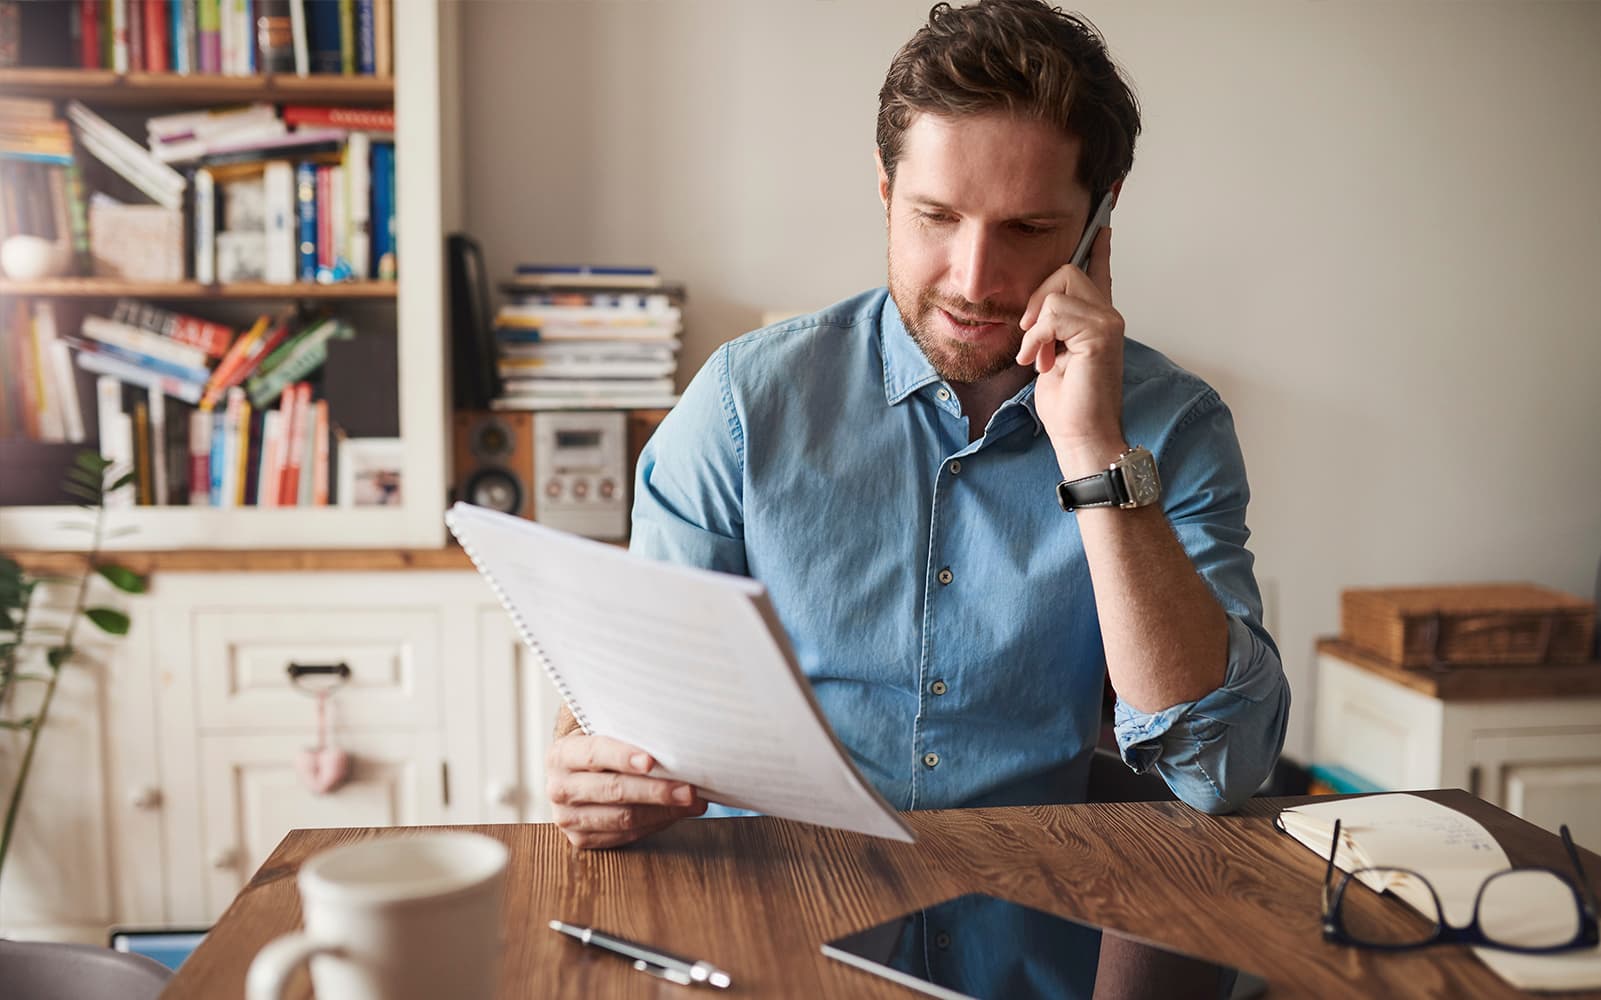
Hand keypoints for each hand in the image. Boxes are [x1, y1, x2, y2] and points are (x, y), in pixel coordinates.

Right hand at [545, 732, 706, 848]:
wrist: (577, 772)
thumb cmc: (601, 745)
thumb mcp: (603, 729)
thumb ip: (626, 730)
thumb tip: (671, 733)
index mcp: (561, 754)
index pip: (594, 753)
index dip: (622, 756)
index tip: (650, 761)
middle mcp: (559, 788)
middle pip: (613, 790)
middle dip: (656, 791)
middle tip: (689, 789)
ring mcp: (568, 818)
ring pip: (623, 818)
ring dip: (663, 812)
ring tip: (693, 803)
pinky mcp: (582, 839)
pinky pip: (625, 835)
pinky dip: (656, 824)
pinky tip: (676, 814)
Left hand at [1014, 227, 1127, 469]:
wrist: (1081, 436)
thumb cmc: (1066, 404)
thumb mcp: (1049, 355)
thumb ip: (1051, 327)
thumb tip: (1037, 308)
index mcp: (1096, 318)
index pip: (1098, 269)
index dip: (1098, 243)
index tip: (1103, 218)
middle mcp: (1108, 314)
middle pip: (1065, 270)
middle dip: (1036, 301)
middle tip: (1031, 339)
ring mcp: (1109, 321)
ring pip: (1057, 289)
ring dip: (1035, 326)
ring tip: (1037, 357)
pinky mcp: (1101, 332)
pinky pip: (1053, 313)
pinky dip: (1036, 338)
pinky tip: (1039, 361)